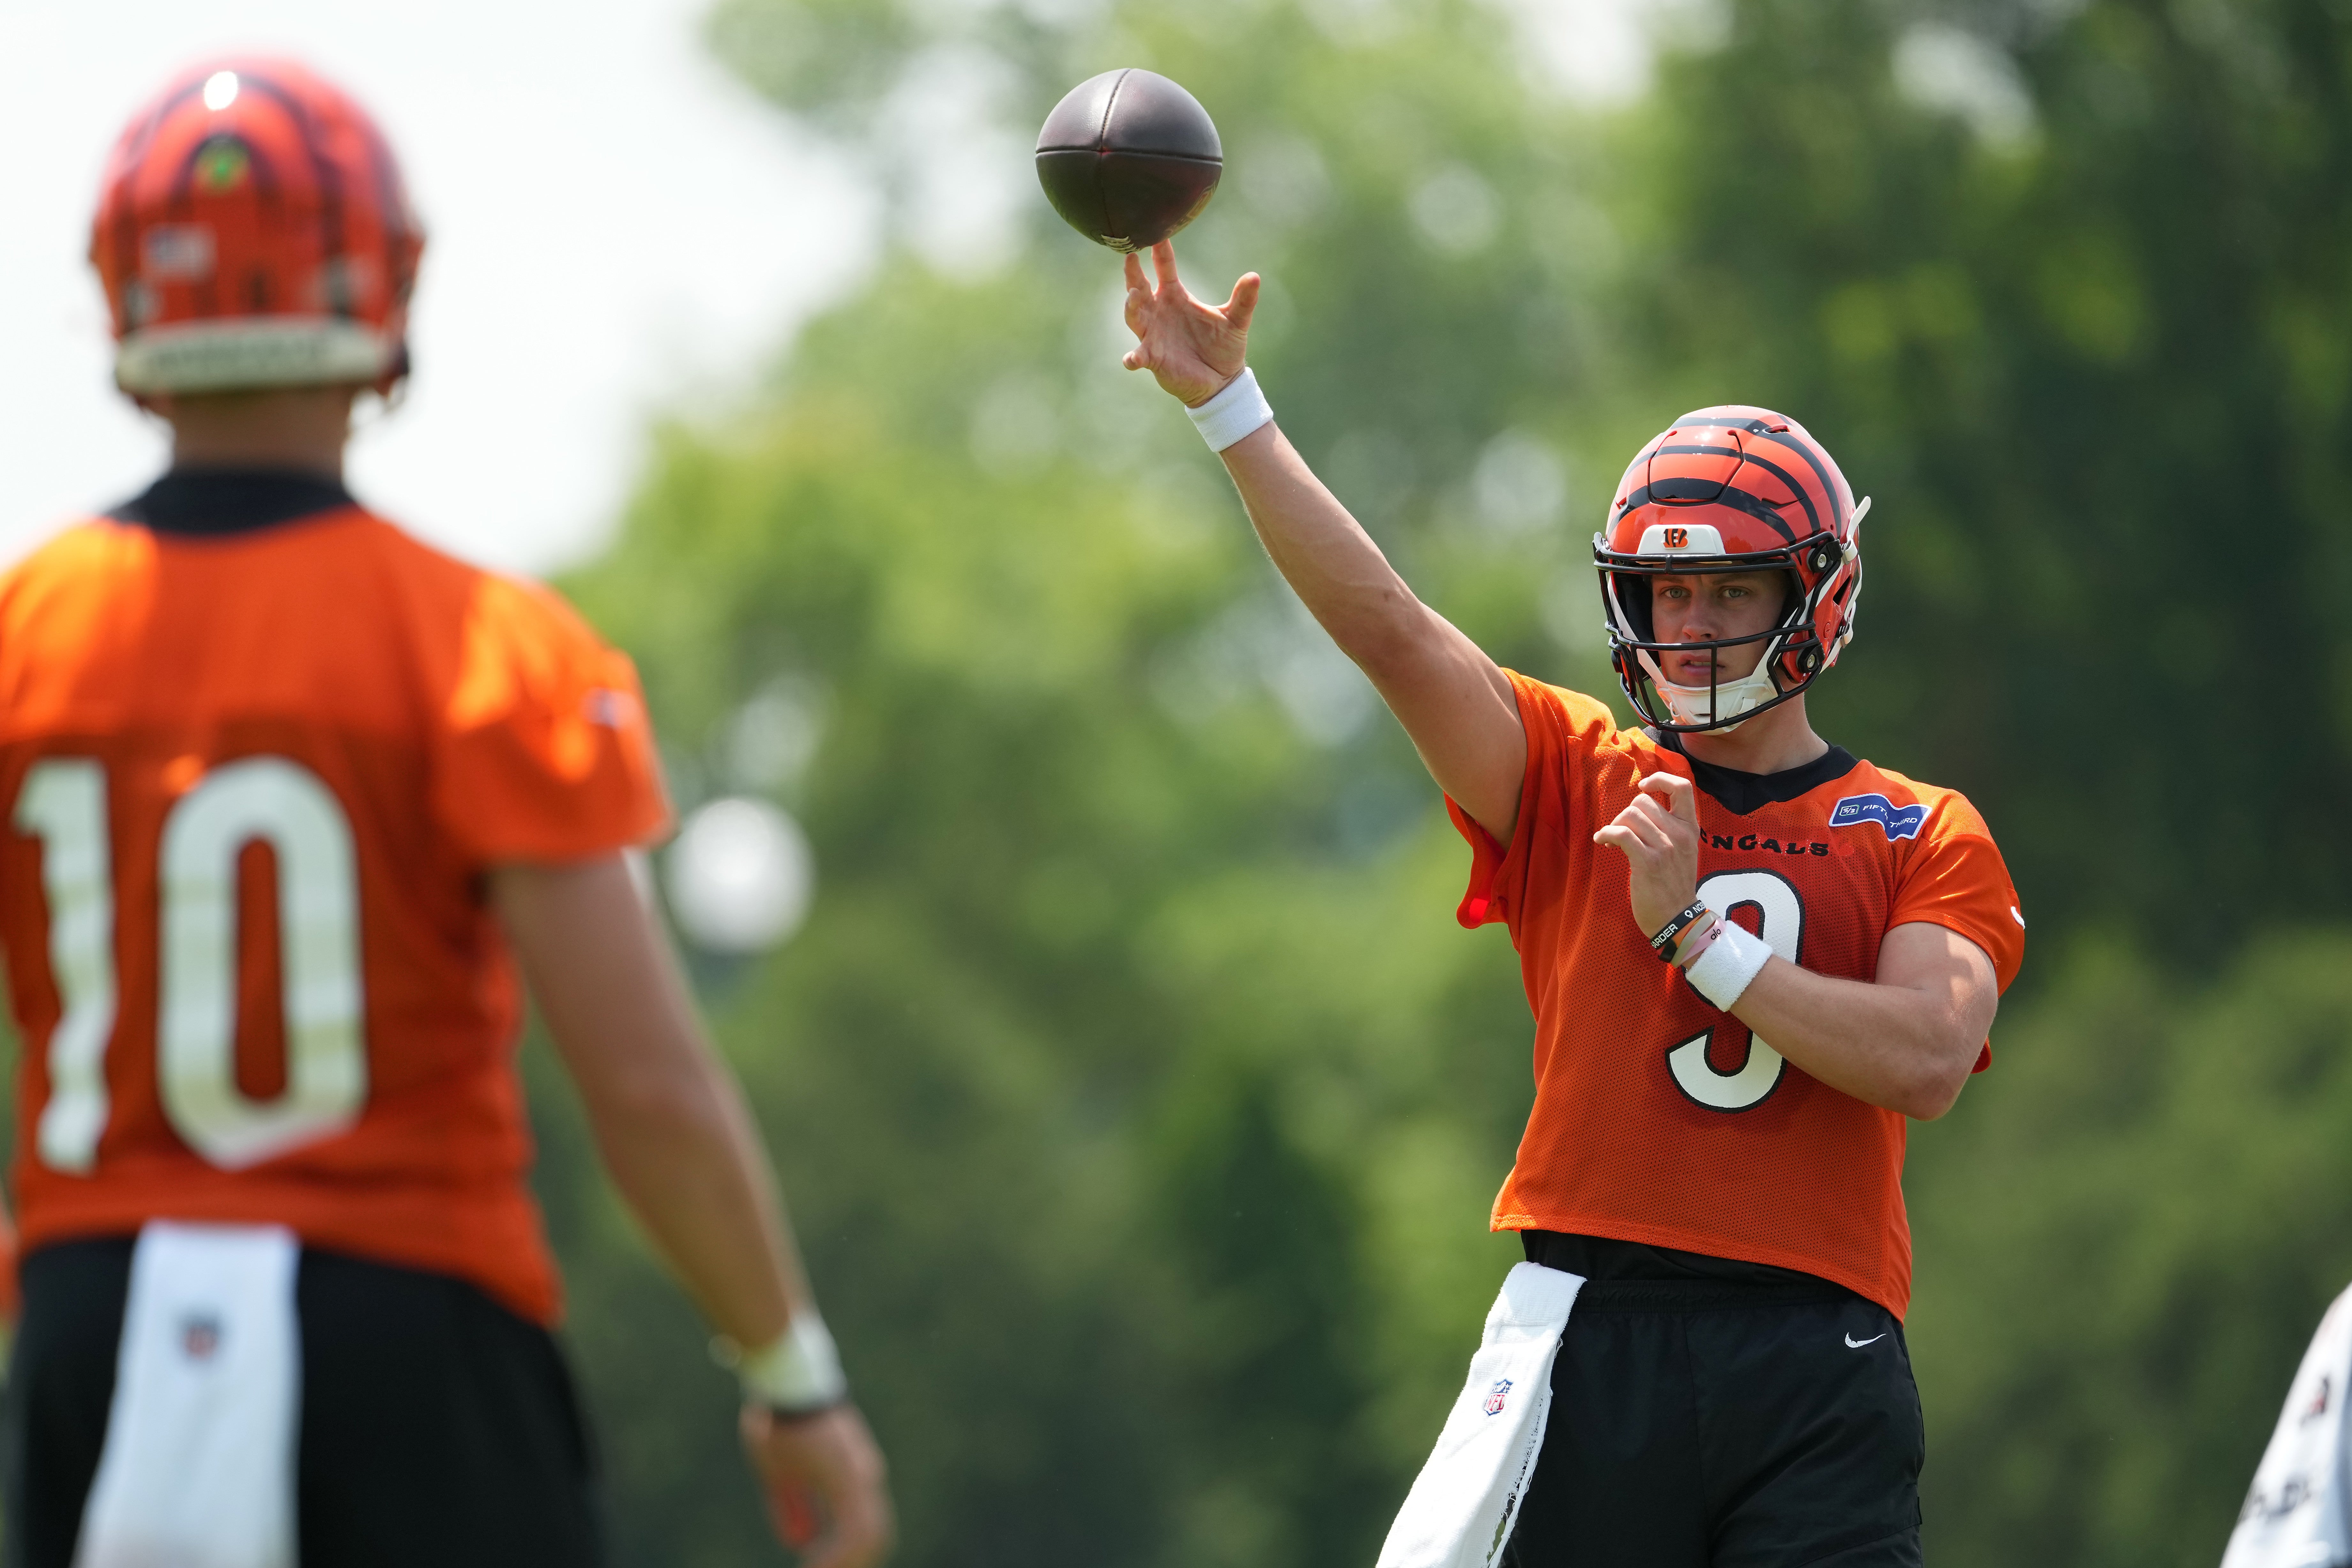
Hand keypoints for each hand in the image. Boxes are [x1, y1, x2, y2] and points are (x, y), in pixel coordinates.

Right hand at [740, 1401, 893, 1567]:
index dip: (846, 1554)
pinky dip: (838, 1554)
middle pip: (874, 1535)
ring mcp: (861, 1476)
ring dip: (844, 1562)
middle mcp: (866, 1478)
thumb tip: (799, 1540)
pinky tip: (814, 1567)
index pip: (864, 1527)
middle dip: (849, 1562)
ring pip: (869, 1536)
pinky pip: (855, 1529)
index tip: (817, 1567)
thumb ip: (791, 1507)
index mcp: (853, 1477)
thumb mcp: (780, 1474)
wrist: (785, 1387)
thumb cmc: (780, 1424)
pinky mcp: (850, 1477)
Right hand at [1121, 240, 1258, 406]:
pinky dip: (1133, 358)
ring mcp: (1153, 335)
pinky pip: (1138, 356)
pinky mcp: (1153, 358)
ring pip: (1134, 317)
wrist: (1221, 380)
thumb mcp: (1236, 321)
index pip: (1164, 268)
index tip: (1156, 232)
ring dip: (1131, 307)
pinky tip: (1132, 359)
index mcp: (1176, 296)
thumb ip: (1243, 299)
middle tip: (1130, 256)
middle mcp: (1159, 311)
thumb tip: (1255, 276)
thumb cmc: (1224, 346)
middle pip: (1139, 287)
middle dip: (1133, 273)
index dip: (1159, 251)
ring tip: (1134, 297)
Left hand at [1592, 771, 1701, 938]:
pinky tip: (1603, 841)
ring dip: (1615, 824)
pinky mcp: (1648, 862)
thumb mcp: (1682, 852)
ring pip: (1630, 815)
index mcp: (1690, 828)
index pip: (1683, 787)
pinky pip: (1622, 833)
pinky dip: (1606, 834)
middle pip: (1644, 802)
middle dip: (1626, 813)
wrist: (1677, 919)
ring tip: (1613, 840)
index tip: (1644, 787)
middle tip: (1621, 831)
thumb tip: (1641, 810)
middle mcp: (1680, 834)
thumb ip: (1669, 829)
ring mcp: (1665, 847)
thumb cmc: (1674, 885)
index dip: (1660, 779)